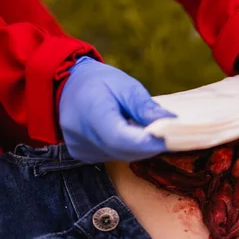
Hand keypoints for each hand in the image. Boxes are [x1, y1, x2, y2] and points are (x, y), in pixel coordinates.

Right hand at [59, 57, 174, 162]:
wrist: (67, 85)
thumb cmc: (99, 81)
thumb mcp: (126, 86)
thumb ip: (146, 107)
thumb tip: (171, 122)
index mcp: (91, 113)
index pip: (122, 139)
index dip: (149, 142)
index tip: (171, 138)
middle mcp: (81, 136)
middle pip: (124, 151)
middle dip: (149, 146)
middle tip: (167, 135)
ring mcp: (80, 148)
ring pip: (120, 156)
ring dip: (138, 148)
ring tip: (147, 130)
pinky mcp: (82, 154)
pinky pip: (111, 156)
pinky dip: (125, 148)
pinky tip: (128, 133)